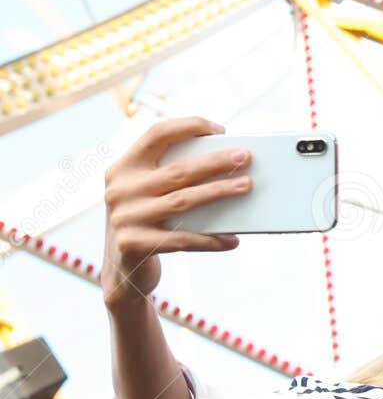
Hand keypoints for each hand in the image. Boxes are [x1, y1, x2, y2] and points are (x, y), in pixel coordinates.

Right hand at [102, 116, 250, 308]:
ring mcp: (124, 217)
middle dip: (216, 162)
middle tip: (246, 157)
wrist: (121, 272)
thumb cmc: (147, 225)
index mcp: (123, 168)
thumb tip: (227, 167)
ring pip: (183, 201)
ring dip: (219, 192)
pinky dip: (211, 240)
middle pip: (178, 170)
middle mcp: (119, 189)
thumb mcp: (149, 196)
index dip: (189, 126)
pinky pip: (181, 240)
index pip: (156, 135)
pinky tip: (233, 240)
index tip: (220, 130)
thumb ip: (172, 179)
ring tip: (246, 186)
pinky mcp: (132, 245)